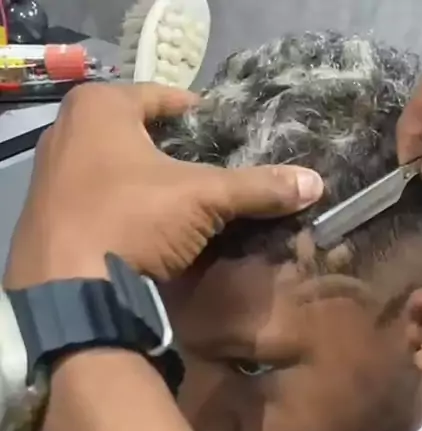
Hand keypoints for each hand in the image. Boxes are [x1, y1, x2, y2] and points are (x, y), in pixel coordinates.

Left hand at [4, 83, 322, 288]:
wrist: (70, 290)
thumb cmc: (132, 220)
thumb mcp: (202, 199)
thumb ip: (256, 187)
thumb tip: (315, 182)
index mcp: (99, 108)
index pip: (163, 97)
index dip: (198, 112)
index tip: (224, 130)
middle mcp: (68, 133)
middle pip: (140, 134)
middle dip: (176, 152)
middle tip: (210, 169)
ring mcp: (55, 177)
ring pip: (118, 170)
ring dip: (151, 185)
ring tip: (188, 203)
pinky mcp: (53, 217)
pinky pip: (101, 201)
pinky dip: (128, 209)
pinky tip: (153, 229)